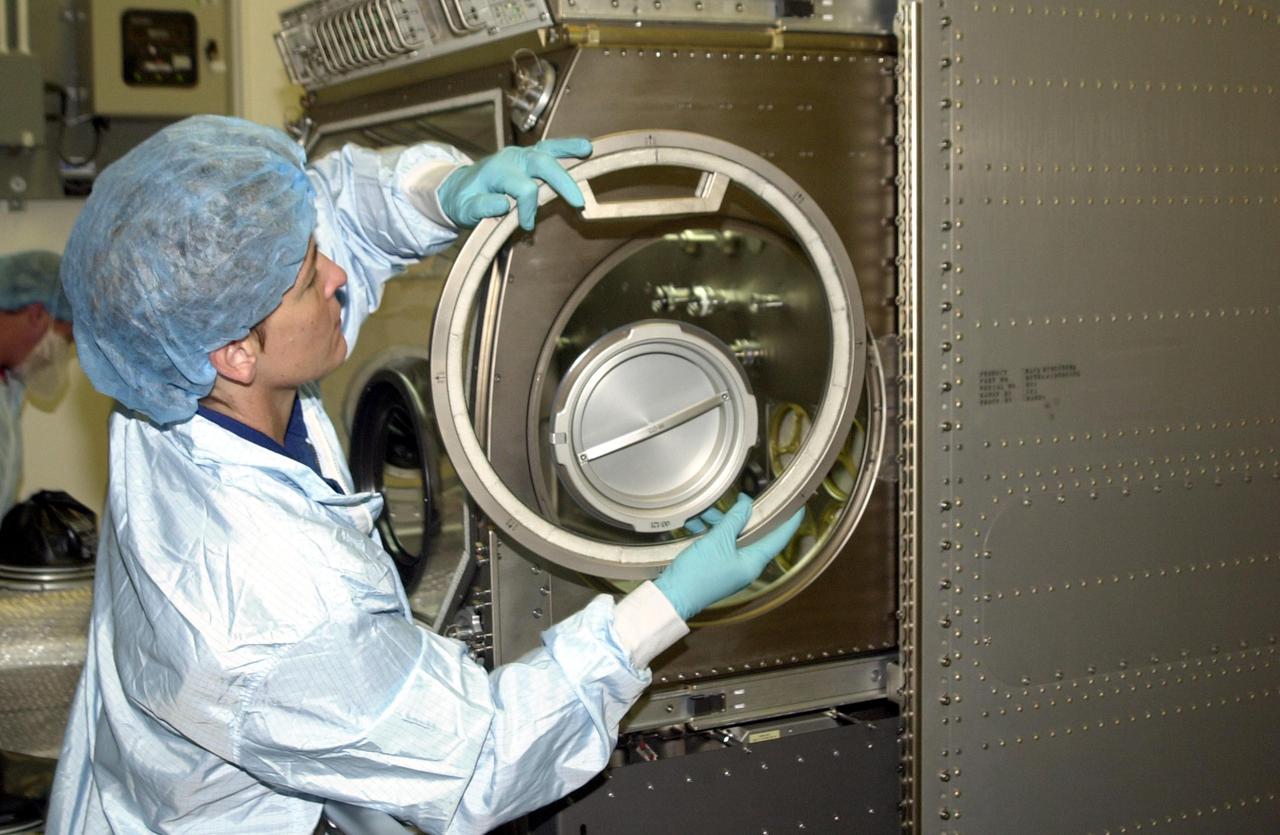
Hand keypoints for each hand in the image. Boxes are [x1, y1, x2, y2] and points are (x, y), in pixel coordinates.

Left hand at [437, 137, 591, 230]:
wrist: (458, 187)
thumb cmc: (463, 201)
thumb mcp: (464, 209)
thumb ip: (481, 207)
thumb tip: (503, 205)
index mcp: (497, 171)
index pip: (524, 188)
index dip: (529, 208)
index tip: (527, 226)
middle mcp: (512, 158)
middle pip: (542, 164)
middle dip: (562, 181)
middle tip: (579, 202)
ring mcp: (522, 154)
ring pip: (548, 149)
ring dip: (569, 150)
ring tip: (588, 150)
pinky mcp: (529, 156)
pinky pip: (550, 149)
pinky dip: (567, 148)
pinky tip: (584, 148)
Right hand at [654, 494, 804, 620]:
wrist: (673, 597)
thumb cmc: (698, 573)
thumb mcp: (718, 541)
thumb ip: (734, 520)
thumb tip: (747, 505)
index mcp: (754, 561)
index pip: (779, 538)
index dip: (790, 521)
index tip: (797, 506)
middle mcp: (747, 565)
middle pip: (755, 534)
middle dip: (743, 515)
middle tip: (740, 498)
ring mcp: (731, 566)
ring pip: (734, 537)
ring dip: (722, 522)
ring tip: (705, 512)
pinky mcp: (717, 566)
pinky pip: (720, 544)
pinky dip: (711, 532)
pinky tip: (696, 523)